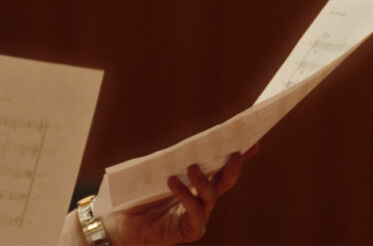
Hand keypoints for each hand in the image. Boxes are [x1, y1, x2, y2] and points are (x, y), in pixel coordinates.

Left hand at [105, 146, 254, 244]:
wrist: (119, 221)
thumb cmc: (136, 194)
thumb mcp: (154, 171)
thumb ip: (172, 160)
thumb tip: (188, 144)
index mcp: (195, 183)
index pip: (220, 168)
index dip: (237, 157)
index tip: (252, 143)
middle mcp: (200, 199)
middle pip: (223, 183)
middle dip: (232, 168)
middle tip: (236, 153)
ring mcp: (196, 216)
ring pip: (211, 198)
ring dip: (203, 182)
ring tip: (192, 167)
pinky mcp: (187, 230)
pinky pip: (194, 214)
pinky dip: (185, 196)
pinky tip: (173, 183)